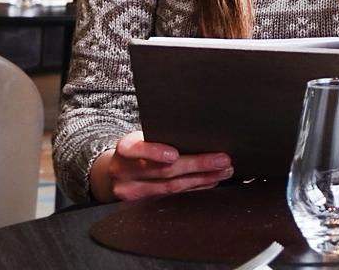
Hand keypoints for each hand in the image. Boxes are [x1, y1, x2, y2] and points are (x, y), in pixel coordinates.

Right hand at [89, 130, 232, 201]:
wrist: (114, 172)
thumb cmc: (136, 149)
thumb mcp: (140, 138)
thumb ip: (159, 137)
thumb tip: (196, 133)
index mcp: (124, 148)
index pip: (136, 149)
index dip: (155, 152)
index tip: (174, 155)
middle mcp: (125, 172)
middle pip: (163, 171)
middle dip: (197, 165)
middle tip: (222, 160)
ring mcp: (132, 192)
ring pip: (171, 188)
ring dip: (202, 179)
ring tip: (223, 170)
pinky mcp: (142, 205)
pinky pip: (173, 198)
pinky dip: (195, 189)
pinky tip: (210, 182)